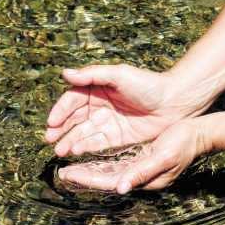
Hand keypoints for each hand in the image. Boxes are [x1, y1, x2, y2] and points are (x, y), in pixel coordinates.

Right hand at [45, 64, 206, 156]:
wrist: (175, 102)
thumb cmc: (147, 84)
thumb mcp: (118, 75)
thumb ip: (92, 75)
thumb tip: (65, 73)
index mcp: (97, 89)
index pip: (72, 100)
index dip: (60, 111)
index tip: (51, 122)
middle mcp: (99, 106)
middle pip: (74, 119)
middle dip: (60, 129)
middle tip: (49, 139)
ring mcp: (107, 122)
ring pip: (83, 133)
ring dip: (70, 141)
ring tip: (59, 150)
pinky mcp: (117, 137)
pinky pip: (97, 143)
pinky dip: (85, 147)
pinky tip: (75, 151)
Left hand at [57, 120, 208, 192]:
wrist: (198, 134)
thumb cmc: (183, 145)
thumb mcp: (163, 157)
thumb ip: (142, 172)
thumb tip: (121, 188)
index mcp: (142, 178)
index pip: (108, 181)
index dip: (87, 179)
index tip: (68, 174)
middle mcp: (137, 176)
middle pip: (105, 179)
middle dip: (84, 176)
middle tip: (63, 173)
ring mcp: (138, 169)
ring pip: (108, 172)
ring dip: (89, 171)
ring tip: (70, 167)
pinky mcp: (139, 159)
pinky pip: (115, 163)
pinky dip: (100, 162)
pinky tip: (90, 158)